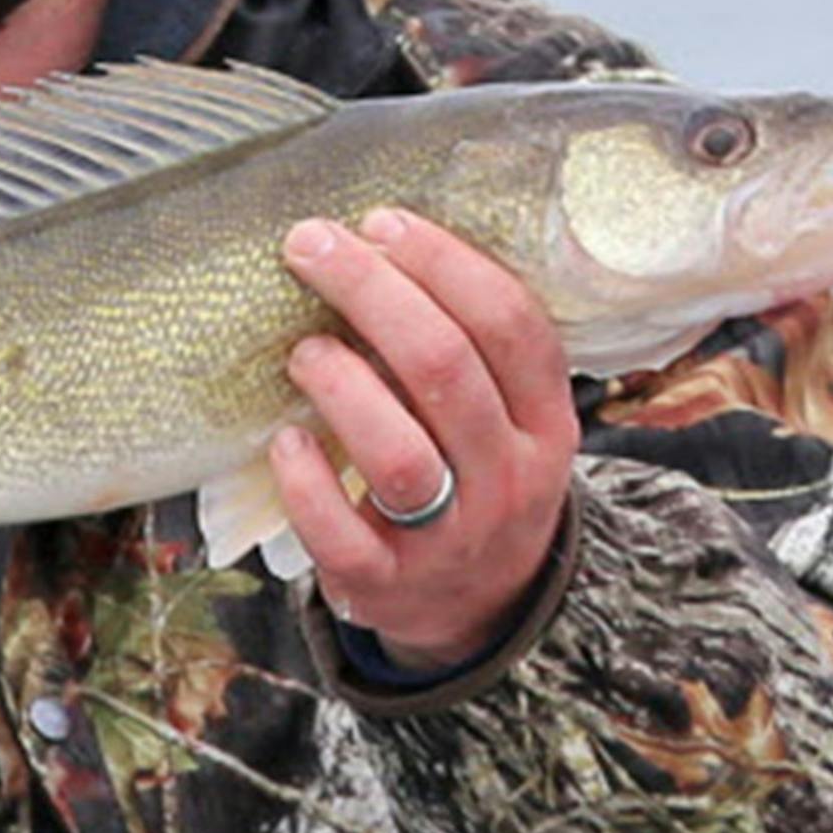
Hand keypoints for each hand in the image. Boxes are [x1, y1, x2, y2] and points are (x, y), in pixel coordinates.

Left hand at [270, 209, 577, 673]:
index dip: (445, 263)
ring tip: (304, 351)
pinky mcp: (386, 584)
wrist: (479, 610)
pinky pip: (341, 533)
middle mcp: (509, 479)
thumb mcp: (505, 422)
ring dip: (341, 385)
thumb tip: (379, 244)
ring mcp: (450, 539)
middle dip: (372, 292)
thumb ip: (467, 353)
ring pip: (398, 453)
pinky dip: (305, 482)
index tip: (382, 222)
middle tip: (312, 247)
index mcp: (546, 424)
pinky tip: (285, 441)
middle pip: (444, 369)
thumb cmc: (473, 481)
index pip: (510, 325)